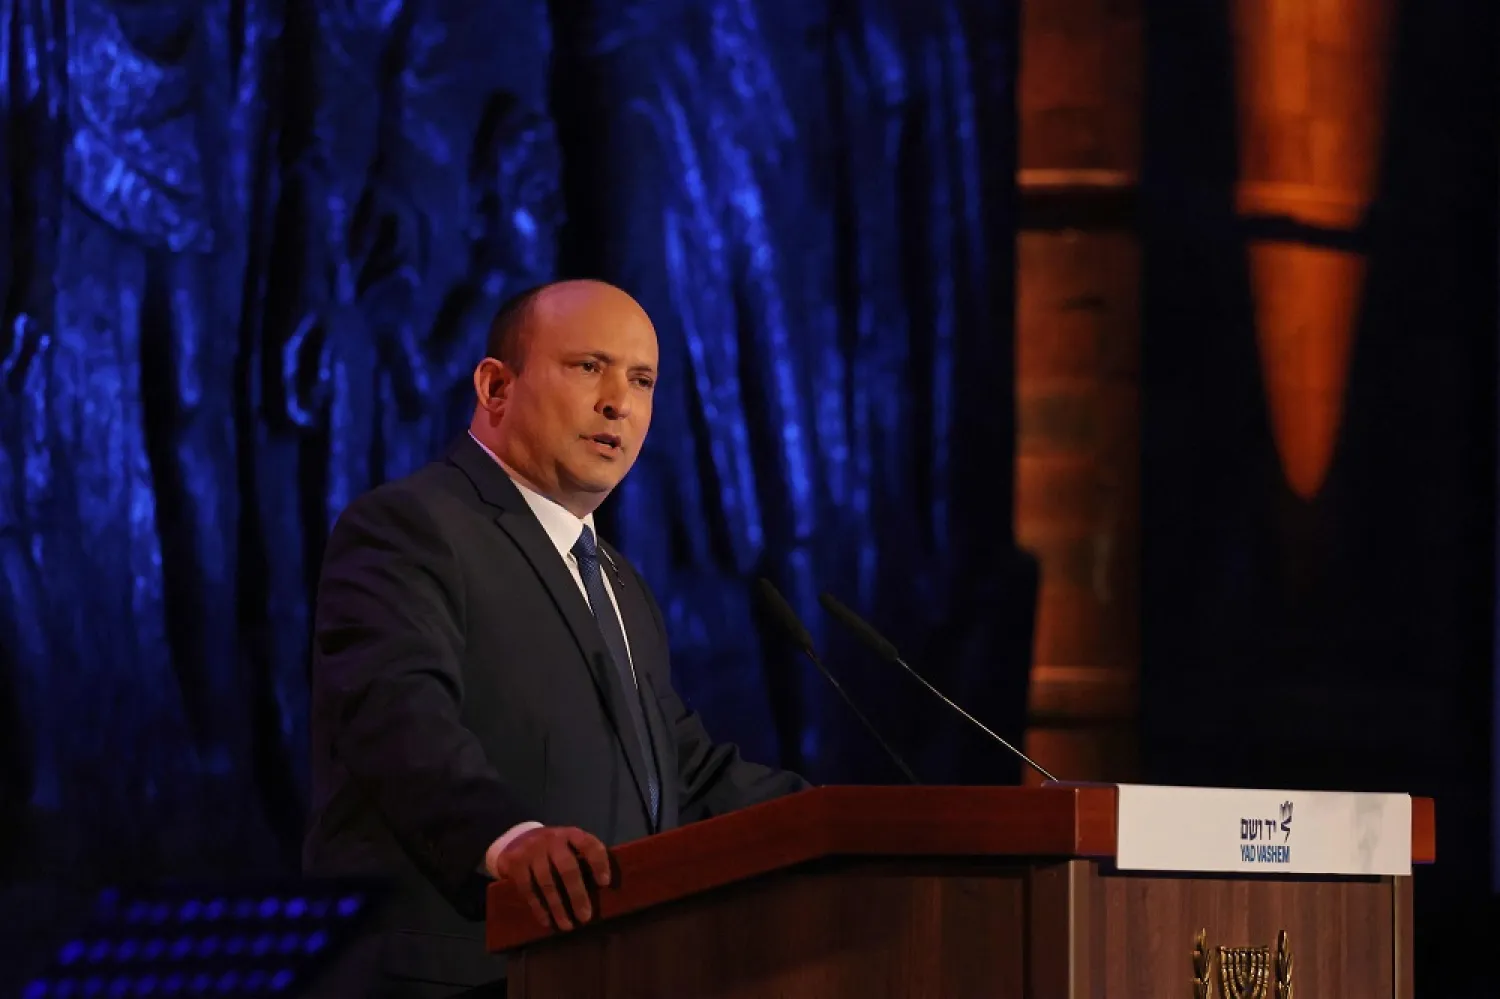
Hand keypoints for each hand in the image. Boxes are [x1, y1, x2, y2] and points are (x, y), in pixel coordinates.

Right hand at [491, 826, 610, 930]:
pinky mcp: (515, 863)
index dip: (599, 863)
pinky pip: (528, 890)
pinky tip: (547, 921)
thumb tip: (603, 888)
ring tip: (567, 926)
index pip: (589, 844)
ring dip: (558, 907)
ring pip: (547, 882)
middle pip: (567, 868)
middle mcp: (552, 840)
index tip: (605, 884)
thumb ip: (583, 858)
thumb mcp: (569, 845)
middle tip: (585, 917)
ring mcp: (532, 851)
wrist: (517, 839)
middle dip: (577, 894)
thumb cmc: (554, 848)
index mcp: (571, 834)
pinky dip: (539, 908)